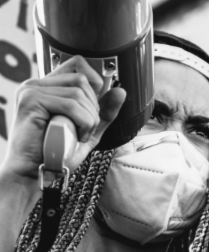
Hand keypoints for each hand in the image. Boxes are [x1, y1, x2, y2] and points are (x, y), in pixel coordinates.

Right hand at [1, 56, 126, 183]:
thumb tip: (120, 91)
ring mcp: (31, 90)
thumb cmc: (56, 153)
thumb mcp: (88, 130)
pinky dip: (82, 124)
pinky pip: (70, 105)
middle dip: (94, 108)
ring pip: (79, 94)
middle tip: (84, 129)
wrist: (34, 172)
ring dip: (88, 120)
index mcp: (48, 87)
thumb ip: (104, 112)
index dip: (95, 82)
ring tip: (78, 135)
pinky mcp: (31, 100)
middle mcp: (37, 84)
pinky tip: (74, 137)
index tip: (95, 107)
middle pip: (82, 80)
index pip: (77, 64)